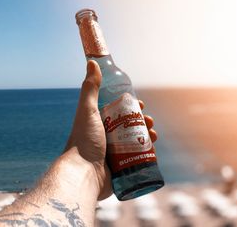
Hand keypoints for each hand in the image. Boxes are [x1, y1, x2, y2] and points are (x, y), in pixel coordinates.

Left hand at [64, 60, 157, 199]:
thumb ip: (90, 88)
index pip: (118, 111)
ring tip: (153, 133)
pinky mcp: (121, 165)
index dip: (131, 106)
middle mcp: (106, 137)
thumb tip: (92, 63)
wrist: (83, 174)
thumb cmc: (84, 141)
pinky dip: (147, 151)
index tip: (140, 104)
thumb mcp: (88, 111)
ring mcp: (114, 152)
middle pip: (130, 125)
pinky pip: (138, 155)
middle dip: (142, 121)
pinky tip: (153, 147)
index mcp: (99, 123)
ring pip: (136, 139)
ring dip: (147, 134)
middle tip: (149, 120)